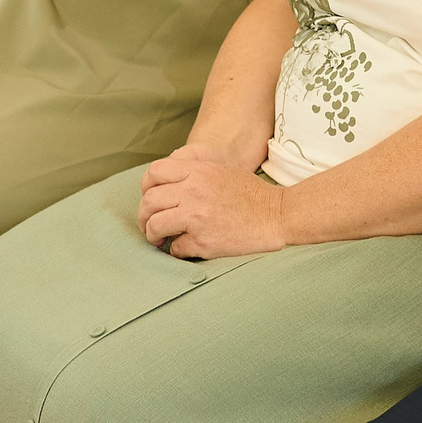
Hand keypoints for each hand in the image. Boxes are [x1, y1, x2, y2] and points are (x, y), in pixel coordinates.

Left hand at [138, 150, 287, 258]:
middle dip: (143, 217)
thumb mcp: (220, 171)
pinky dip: (175, 251)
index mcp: (198, 171)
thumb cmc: (251, 195)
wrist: (278, 215)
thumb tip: (165, 187)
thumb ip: (192, 174)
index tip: (150, 200)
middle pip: (149, 202)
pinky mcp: (204, 241)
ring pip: (155, 226)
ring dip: (153, 235)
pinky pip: (175, 248)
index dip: (145, 188)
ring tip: (159, 239)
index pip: (154, 173)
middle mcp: (193, 192)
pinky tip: (184, 248)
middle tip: (149, 226)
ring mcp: (197, 217)